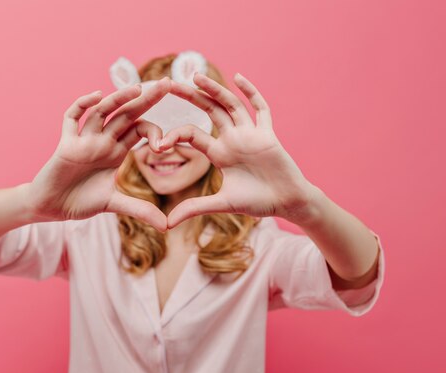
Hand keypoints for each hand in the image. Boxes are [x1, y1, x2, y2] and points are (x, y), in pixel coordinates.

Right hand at [26, 78, 169, 231]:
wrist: (50, 208)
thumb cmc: (79, 201)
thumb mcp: (114, 204)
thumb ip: (140, 210)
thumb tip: (167, 226)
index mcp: (116, 151)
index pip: (140, 130)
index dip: (155, 132)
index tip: (164, 146)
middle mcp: (103, 140)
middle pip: (127, 114)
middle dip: (147, 99)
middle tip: (168, 84)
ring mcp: (84, 139)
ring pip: (103, 111)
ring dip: (119, 98)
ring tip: (137, 88)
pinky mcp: (65, 144)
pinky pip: (72, 118)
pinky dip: (82, 105)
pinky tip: (96, 97)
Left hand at [160, 72, 318, 228]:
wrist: (287, 203)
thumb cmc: (258, 202)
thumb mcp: (222, 204)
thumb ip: (195, 208)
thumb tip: (166, 223)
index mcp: (219, 153)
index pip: (192, 136)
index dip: (175, 136)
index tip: (158, 143)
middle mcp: (232, 139)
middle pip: (208, 111)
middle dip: (189, 97)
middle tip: (168, 83)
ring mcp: (250, 134)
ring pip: (229, 105)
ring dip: (214, 90)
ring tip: (196, 76)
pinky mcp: (267, 134)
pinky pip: (260, 109)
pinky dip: (251, 93)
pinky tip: (238, 78)